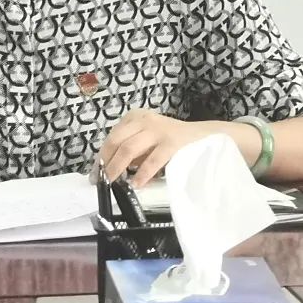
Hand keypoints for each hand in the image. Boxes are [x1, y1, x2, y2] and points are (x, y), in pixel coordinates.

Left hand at [98, 109, 218, 187]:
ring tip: (113, 182)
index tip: (95, 173)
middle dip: (105, 162)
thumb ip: (133, 151)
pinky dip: (142, 173)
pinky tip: (137, 184)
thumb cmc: (173, 141)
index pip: (112, 137)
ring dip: (118, 168)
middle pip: (116, 141)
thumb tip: (112, 170)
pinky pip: (152, 159)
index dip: (101, 156)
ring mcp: (158, 129)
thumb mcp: (149, 141)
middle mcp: (144, 120)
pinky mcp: (172, 141)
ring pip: (129, 148)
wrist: (207, 135)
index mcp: (136, 118)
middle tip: (101, 181)